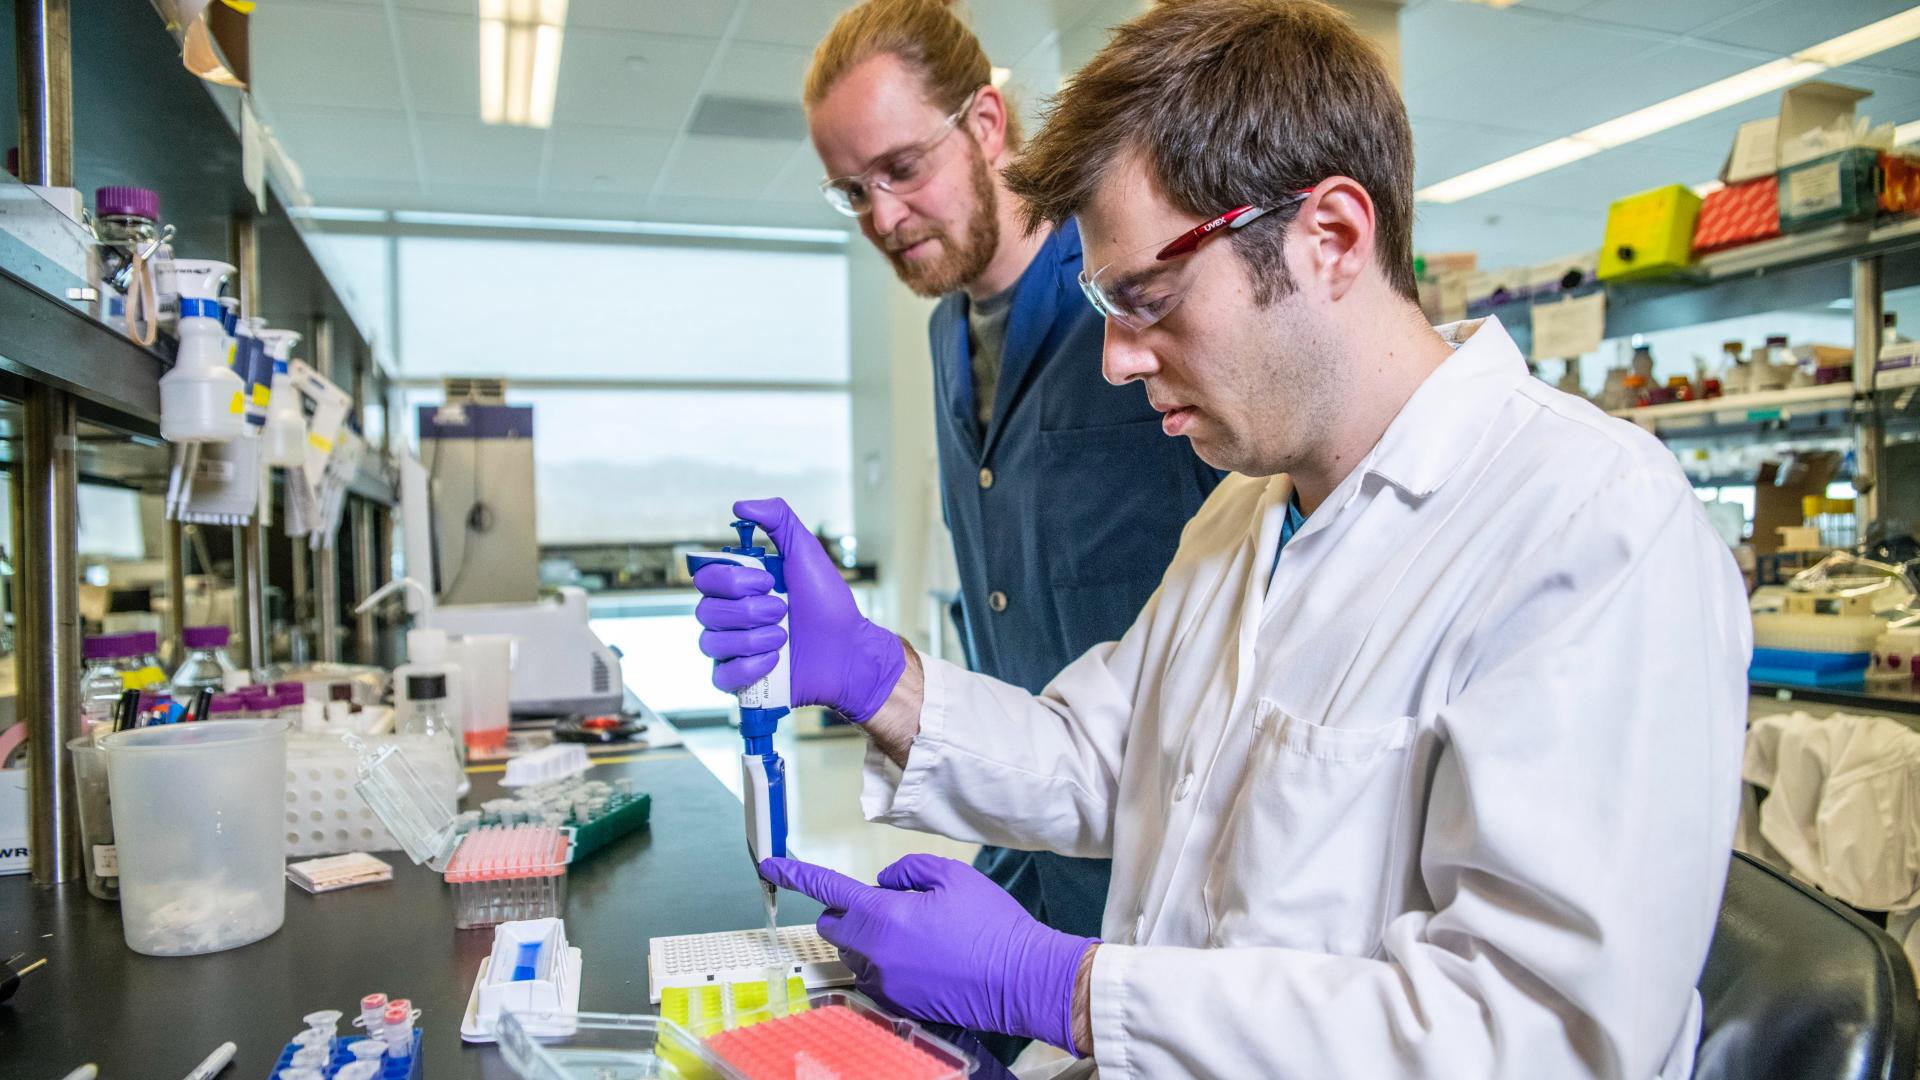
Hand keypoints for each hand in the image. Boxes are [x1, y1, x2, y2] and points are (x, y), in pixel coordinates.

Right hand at [693, 498, 905, 722]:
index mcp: (739, 587)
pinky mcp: (740, 681)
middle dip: (749, 611)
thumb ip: (778, 520)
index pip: (705, 578)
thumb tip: (740, 506)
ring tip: (784, 636)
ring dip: (754, 639)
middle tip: (782, 610)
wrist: (848, 649)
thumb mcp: (806, 552)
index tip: (768, 582)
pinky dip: (749, 667)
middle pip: (705, 611)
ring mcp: (732, 649)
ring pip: (711, 643)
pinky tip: (775, 660)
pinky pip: (721, 676)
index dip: (732, 581)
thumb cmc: (829, 603)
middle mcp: (730, 617)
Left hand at [761, 854, 1098, 1053]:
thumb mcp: (952, 875)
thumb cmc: (992, 925)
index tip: (770, 865)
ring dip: (872, 940)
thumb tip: (884, 883)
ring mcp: (885, 983)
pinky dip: (889, 964)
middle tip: (893, 906)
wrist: (1022, 978)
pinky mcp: (898, 1005)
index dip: (794, 874)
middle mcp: (875, 952)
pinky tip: (927, 960)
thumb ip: (907, 871)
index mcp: (884, 915)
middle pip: (835, 927)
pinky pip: (876, 977)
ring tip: (920, 936)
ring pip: (856, 953)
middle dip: (850, 912)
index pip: (827, 889)